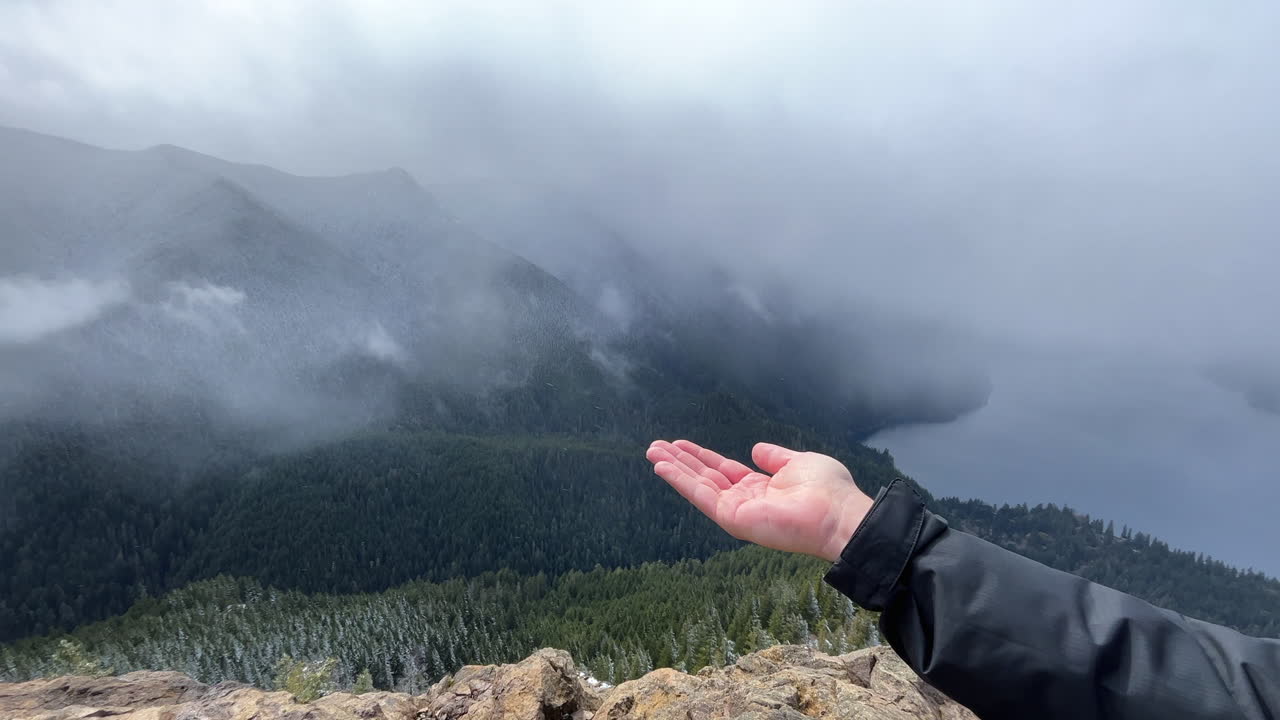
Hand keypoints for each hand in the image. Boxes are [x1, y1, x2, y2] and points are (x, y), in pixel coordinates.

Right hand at [646, 439, 873, 562]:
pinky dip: (679, 481)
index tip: (679, 444)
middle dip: (680, 462)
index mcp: (760, 488)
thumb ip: (775, 457)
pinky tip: (662, 467)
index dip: (700, 457)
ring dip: (673, 469)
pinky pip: (700, 496)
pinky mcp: (732, 518)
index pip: (722, 470)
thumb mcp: (798, 462)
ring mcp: (736, 511)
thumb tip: (756, 449)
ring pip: (697, 486)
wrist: (838, 513)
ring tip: (652, 453)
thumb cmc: (827, 490)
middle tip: (655, 447)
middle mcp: (744, 500)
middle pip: (704, 477)